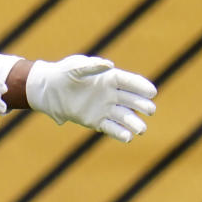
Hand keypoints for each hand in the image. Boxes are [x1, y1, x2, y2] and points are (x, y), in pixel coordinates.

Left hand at [25, 55, 156, 141]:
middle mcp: (111, 94)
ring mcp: (105, 109)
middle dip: (143, 105)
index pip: (129, 82)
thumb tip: (109, 65)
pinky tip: (127, 137)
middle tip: (150, 110)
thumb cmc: (63, 73)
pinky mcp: (96, 121)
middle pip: (132, 100)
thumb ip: (91, 65)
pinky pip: (111, 128)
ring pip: (125, 117)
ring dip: (134, 123)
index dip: (141, 86)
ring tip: (141, 129)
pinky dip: (120, 133)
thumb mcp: (75, 66)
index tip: (152, 92)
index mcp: (109, 78)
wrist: (49, 90)